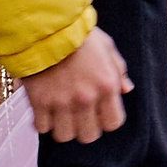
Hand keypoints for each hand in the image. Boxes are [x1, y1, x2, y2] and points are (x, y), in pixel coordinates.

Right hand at [21, 28, 130, 144]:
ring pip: (65, 136)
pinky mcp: (39, 102)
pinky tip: (46, 112)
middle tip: (80, 118)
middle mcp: (86, 98)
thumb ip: (119, 72)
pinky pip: (42, 128)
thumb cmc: (81, 37)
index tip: (101, 114)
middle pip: (89, 135)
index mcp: (107, 86)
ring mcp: (61, 102)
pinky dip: (43, 123)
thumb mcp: (108, 49)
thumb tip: (127, 90)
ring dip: (64, 128)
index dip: (107, 121)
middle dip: (86, 129)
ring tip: (62, 116)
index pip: (113, 123)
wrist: (48, 30)